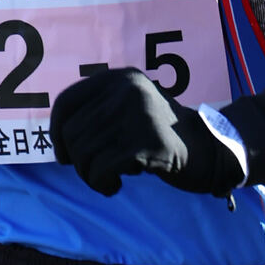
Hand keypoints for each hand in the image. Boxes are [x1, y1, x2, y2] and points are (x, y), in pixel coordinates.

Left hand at [49, 68, 244, 198]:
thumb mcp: (130, 109)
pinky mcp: (147, 143)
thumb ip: (98, 112)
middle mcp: (127, 90)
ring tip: (109, 178)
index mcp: (120, 78)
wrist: (209, 150)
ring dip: (90, 176)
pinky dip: (102, 184)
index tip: (65, 156)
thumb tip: (58, 140)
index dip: (56, 133)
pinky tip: (116, 186)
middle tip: (97, 173)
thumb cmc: (160, 136)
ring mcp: (139, 115)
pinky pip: (101, 170)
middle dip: (78, 162)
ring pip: (84, 154)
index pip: (66, 102)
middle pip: (72, 133)